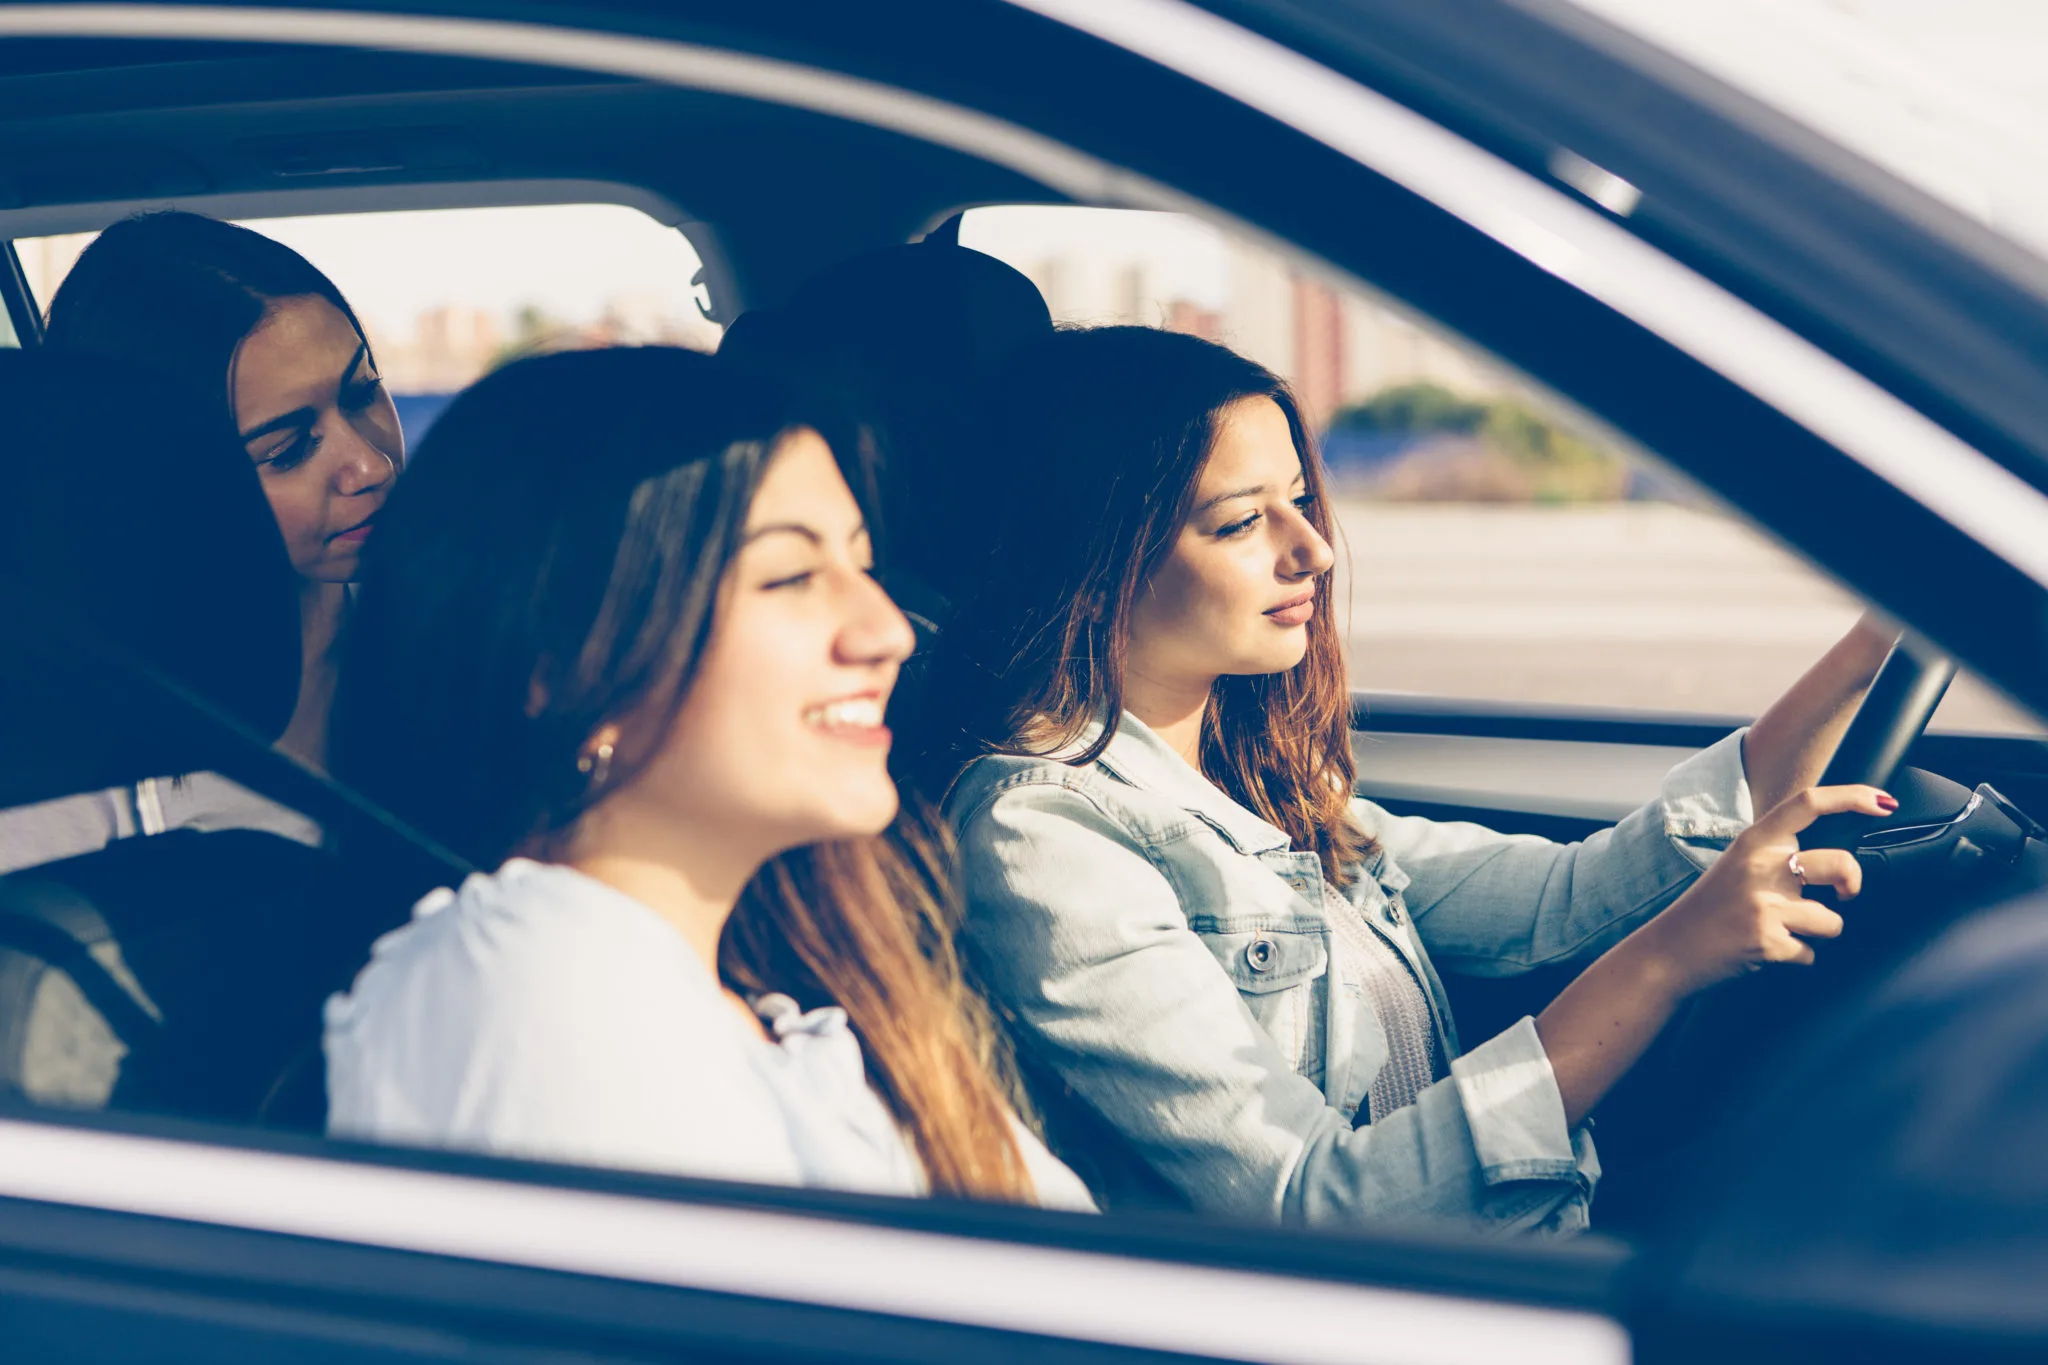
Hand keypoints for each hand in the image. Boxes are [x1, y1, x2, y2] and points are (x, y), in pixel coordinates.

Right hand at [1635, 784, 1896, 995]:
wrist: (1669, 951)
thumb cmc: (1709, 910)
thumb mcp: (1737, 866)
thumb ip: (1777, 855)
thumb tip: (1832, 860)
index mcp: (1753, 841)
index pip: (1808, 804)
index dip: (1852, 797)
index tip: (1883, 801)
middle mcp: (1760, 866)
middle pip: (1841, 864)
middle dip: (1853, 884)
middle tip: (1844, 895)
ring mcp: (1764, 903)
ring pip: (1832, 919)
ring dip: (1818, 931)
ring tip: (1784, 931)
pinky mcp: (1768, 940)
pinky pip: (1810, 952)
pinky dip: (1795, 957)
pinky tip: (1767, 952)